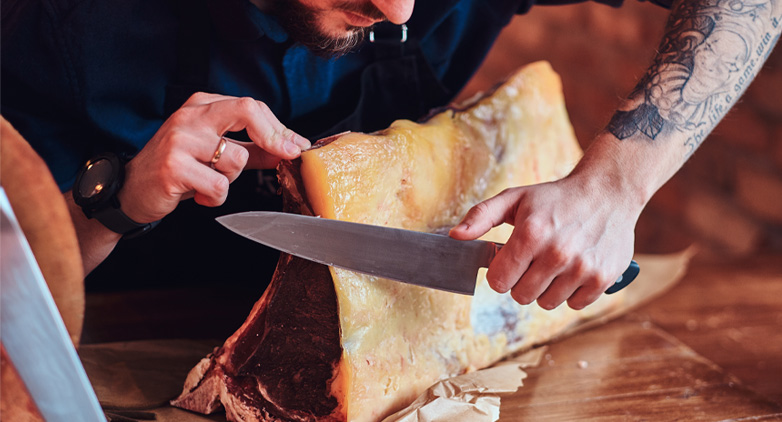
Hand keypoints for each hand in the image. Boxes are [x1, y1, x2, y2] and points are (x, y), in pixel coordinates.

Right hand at [119, 93, 309, 222]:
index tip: (297, 147)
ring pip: (235, 159)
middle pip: (246, 111)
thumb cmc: (178, 169)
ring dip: (231, 180)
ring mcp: (179, 140)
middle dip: (273, 136)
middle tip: (286, 155)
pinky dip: (216, 198)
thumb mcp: (217, 154)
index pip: (251, 107)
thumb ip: (253, 150)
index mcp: (202, 106)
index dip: (279, 129)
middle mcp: (190, 117)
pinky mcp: (172, 167)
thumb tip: (288, 151)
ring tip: (209, 182)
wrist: (132, 190)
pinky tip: (200, 196)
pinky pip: (218, 186)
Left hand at [449, 172, 640, 309]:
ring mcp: (582, 268)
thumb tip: (456, 236)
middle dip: (521, 281)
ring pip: (546, 303)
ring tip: (554, 263)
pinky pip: (574, 304)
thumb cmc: (556, 197)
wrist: (608, 193)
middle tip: (533, 260)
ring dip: (546, 288)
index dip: (500, 272)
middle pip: (521, 296)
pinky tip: (574, 269)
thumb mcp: (515, 198)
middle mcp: (557, 253)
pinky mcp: (602, 279)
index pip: (498, 281)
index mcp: (531, 234)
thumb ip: (481, 216)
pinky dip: (571, 292)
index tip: (509, 260)